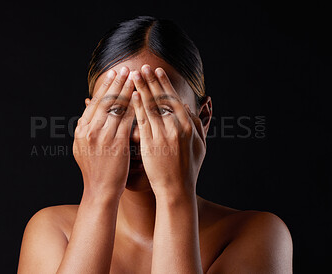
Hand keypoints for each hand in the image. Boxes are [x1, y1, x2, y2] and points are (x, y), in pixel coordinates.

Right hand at [73, 67, 134, 198]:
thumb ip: (86, 129)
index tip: (113, 74)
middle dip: (116, 83)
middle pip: (105, 100)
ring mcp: (103, 136)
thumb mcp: (82, 148)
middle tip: (125, 68)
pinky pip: (127, 120)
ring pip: (116, 107)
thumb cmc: (95, 170)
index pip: (95, 102)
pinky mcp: (116, 143)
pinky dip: (134, 106)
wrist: (100, 190)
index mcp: (82, 130)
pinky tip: (141, 97)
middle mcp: (90, 130)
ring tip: (135, 77)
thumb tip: (87, 113)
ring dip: (127, 90)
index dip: (105, 87)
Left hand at [131, 65, 206, 197]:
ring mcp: (162, 135)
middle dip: (151, 80)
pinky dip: (136, 107)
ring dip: (141, 89)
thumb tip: (188, 109)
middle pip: (161, 98)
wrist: (177, 190)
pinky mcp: (150, 144)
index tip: (158, 71)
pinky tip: (131, 95)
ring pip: (150, 107)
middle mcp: (176, 127)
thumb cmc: (189, 169)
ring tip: (134, 75)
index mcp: (188, 126)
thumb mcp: (200, 146)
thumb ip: (197, 125)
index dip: (164, 84)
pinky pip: (142, 122)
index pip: (174, 99)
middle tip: (143, 66)